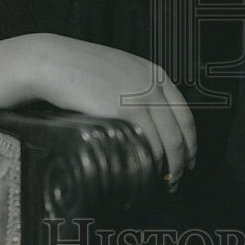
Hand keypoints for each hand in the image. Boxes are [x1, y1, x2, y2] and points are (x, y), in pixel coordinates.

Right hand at [30, 33, 195, 187]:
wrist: (54, 61)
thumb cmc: (80, 69)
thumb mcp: (120, 71)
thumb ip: (138, 89)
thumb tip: (148, 121)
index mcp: (155, 74)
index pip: (186, 114)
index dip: (190, 142)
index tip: (188, 159)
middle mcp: (153, 85)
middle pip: (180, 133)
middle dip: (182, 161)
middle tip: (176, 180)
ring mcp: (140, 98)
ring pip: (167, 143)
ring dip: (168, 168)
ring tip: (162, 183)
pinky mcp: (123, 110)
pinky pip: (145, 144)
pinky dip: (148, 164)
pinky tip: (143, 173)